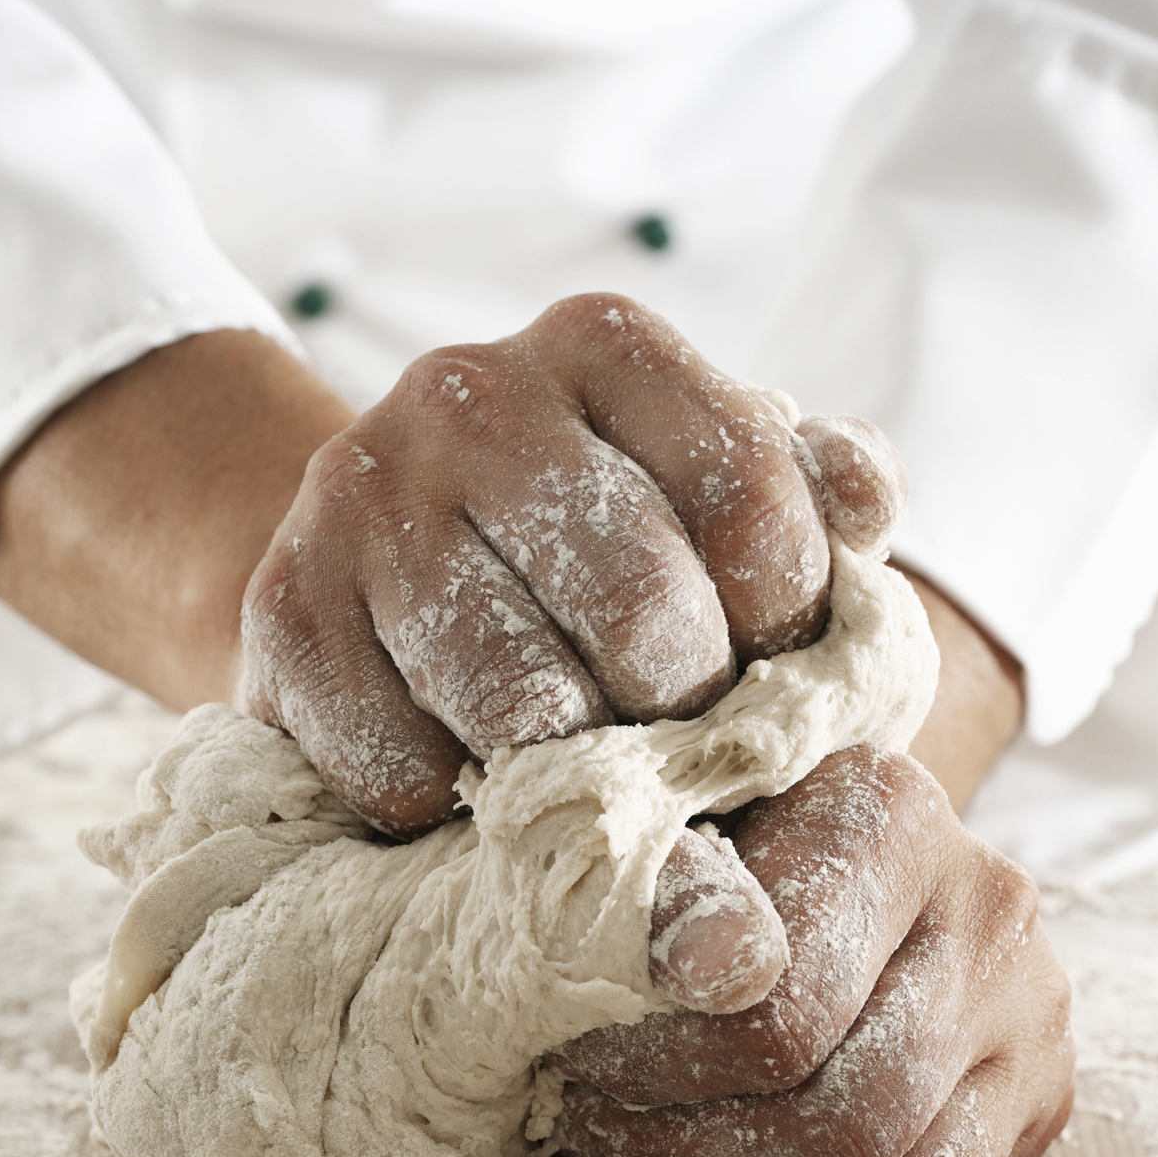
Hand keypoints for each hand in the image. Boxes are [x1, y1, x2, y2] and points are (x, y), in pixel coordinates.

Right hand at [0, 312, 905, 1018]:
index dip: (787, 632)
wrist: (378, 570)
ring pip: (524, 708)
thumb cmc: (592, 552)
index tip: (765, 668)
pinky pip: (407, 770)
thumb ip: (814, 494)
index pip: (755, 504)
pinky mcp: (284, 615)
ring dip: (578, 778)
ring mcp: (361, 502)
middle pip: (646, 613)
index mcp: (604, 346)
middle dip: (686, 714)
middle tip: (672, 738)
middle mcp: (470, 396)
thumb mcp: (713, 492)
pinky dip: (460, 810)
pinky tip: (474, 779)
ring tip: (585, 772)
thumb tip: (873, 509)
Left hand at [554, 746, 1074, 1156]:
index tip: (571, 1061)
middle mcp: (988, 915)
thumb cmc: (736, 828)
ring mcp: (1030, 1022)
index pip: (780, 996)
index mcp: (892, 817)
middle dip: (685, 1152)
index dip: (657, 1058)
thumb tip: (655, 973)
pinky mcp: (1037, 1106)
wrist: (856, 837)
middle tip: (586, 1136)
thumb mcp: (680, 816)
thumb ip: (663, 886)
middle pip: (840, 1111)